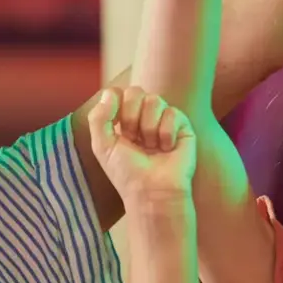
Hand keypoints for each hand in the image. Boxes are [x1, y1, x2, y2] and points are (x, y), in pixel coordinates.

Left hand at [87, 86, 196, 205]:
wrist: (152, 191)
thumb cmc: (127, 173)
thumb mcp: (102, 146)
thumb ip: (98, 117)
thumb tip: (111, 93)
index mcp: (124, 118)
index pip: (118, 93)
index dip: (116, 109)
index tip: (118, 132)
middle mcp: (144, 116)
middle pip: (135, 91)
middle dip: (131, 118)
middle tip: (135, 140)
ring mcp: (164, 119)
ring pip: (154, 100)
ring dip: (148, 128)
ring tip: (151, 147)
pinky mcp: (183, 126)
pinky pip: (172, 113)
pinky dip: (166, 134)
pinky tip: (167, 149)